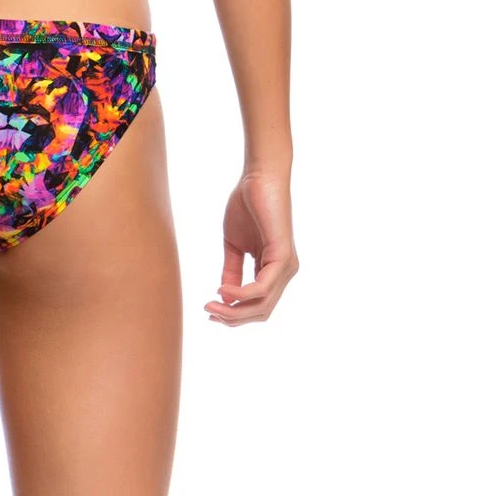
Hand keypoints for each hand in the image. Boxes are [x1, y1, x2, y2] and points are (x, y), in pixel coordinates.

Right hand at [206, 169, 297, 326]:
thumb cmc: (247, 205)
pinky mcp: (283, 257)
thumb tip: (224, 295)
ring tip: (211, 306)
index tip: (209, 310)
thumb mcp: (234, 245)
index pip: (258, 305)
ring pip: (263, 305)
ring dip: (234, 310)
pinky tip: (222, 290)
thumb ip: (232, 270)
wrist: (258, 177)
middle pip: (262, 312)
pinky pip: (262, 288)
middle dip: (233, 318)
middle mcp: (285, 272)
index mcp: (274, 270)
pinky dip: (240, 294)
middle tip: (208, 312)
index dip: (234, 314)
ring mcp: (287, 266)